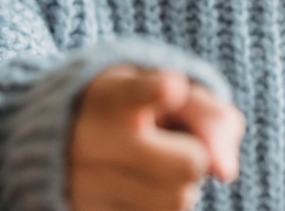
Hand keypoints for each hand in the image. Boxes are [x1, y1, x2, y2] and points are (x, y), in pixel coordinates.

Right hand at [68, 63, 245, 210]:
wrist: (58, 136)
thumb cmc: (130, 106)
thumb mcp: (162, 85)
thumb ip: (207, 113)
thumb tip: (226, 171)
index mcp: (112, 94)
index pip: (139, 93)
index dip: (160, 91)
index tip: (173, 88)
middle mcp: (92, 139)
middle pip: (189, 163)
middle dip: (195, 154)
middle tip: (173, 142)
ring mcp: (85, 184)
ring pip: (177, 202)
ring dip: (179, 186)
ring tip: (151, 164)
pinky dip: (158, 206)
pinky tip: (136, 187)